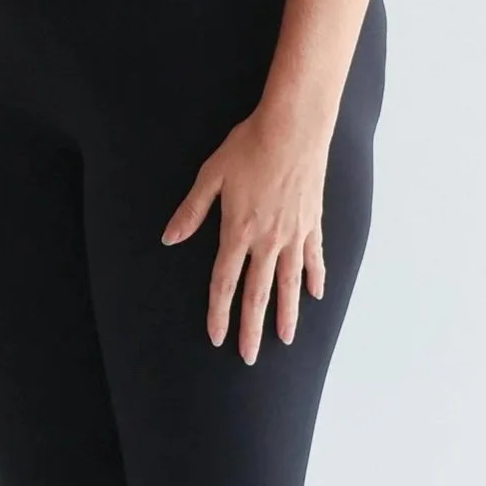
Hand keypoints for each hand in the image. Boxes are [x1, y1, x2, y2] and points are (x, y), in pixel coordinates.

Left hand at [162, 106, 330, 361]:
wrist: (293, 128)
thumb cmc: (248, 147)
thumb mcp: (210, 176)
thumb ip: (191, 211)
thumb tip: (169, 238)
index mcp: (238, 231)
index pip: (224, 283)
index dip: (219, 313)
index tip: (217, 337)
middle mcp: (268, 240)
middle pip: (258, 294)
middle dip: (252, 328)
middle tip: (249, 358)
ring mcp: (294, 234)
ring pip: (290, 284)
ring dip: (287, 314)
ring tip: (285, 340)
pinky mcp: (312, 223)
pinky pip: (314, 258)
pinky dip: (316, 278)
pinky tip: (316, 295)